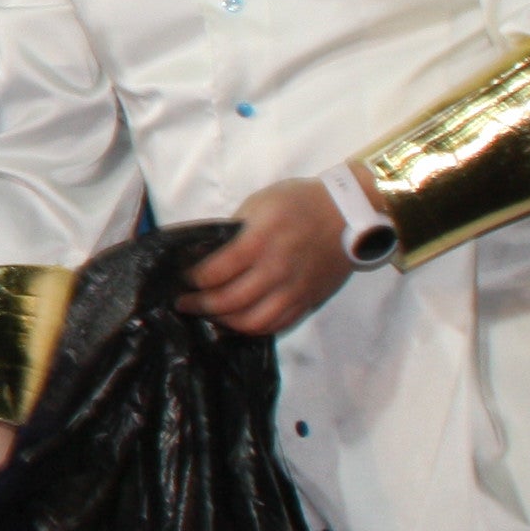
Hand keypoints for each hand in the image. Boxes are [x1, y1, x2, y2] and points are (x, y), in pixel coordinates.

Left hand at [180, 180, 359, 335]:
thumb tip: (206, 253)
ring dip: (224, 322)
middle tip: (183, 303)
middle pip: (229, 302)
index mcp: (259, 241)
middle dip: (199, 306)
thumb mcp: (259, 203)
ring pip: (252, 322)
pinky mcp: (308, 300)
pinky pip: (277, 325)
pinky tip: (239, 321)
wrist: (349, 213)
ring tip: (210, 315)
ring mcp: (294, 289)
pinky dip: (253, 328)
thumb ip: (232, 231)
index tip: (180, 280)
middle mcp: (276, 270)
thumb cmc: (299, 202)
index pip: (214, 272)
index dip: (192, 280)